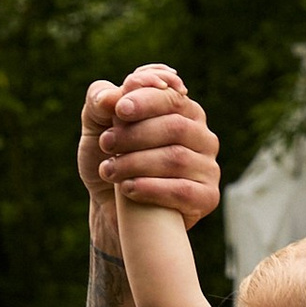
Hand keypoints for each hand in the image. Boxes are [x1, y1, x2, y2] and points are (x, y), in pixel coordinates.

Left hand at [78, 66, 221, 228]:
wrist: (112, 209)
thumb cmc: (110, 160)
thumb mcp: (96, 127)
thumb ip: (98, 101)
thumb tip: (110, 97)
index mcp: (183, 111)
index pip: (172, 97)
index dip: (146, 101)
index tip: (119, 110)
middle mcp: (202, 136)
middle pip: (176, 127)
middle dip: (136, 134)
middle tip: (107, 144)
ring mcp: (208, 167)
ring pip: (177, 158)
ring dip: (136, 162)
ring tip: (109, 170)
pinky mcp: (207, 197)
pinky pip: (184, 190)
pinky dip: (151, 188)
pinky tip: (128, 188)